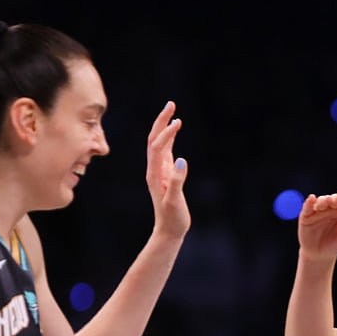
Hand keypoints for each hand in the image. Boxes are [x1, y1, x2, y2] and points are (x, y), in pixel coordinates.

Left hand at [145, 101, 190, 238]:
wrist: (168, 231)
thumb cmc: (173, 219)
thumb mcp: (175, 201)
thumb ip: (177, 181)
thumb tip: (182, 159)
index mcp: (155, 174)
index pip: (157, 147)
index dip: (167, 133)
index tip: (179, 122)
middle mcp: (154, 169)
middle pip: (154, 139)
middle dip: (161, 121)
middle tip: (171, 103)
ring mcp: (160, 171)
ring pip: (159, 143)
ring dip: (164, 126)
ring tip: (173, 111)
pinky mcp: (166, 174)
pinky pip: (166, 151)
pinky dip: (170, 137)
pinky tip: (176, 130)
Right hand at [297, 191, 336, 260]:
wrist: (319, 255)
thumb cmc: (335, 245)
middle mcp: (331, 208)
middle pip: (335, 199)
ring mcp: (319, 210)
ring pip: (322, 201)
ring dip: (324, 200)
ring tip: (327, 202)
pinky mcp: (306, 215)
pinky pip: (307, 207)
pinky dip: (309, 202)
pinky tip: (312, 198)